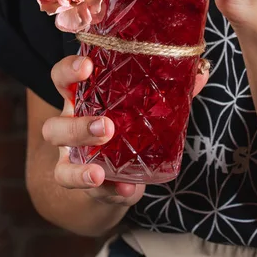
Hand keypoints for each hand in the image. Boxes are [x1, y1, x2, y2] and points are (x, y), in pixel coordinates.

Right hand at [43, 54, 209, 204]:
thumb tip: (202, 72)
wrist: (108, 175)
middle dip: (77, 125)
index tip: (86, 66)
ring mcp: (69, 156)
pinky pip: (81, 189)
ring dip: (81, 164)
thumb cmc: (126, 128)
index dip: (69, 70)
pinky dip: (104, 191)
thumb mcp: (140, 109)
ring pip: (60, 162)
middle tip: (107, 126)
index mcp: (82, 98)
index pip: (63, 78)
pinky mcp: (78, 182)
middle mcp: (68, 125)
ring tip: (100, 169)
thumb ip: (169, 92)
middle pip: (54, 123)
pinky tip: (123, 191)